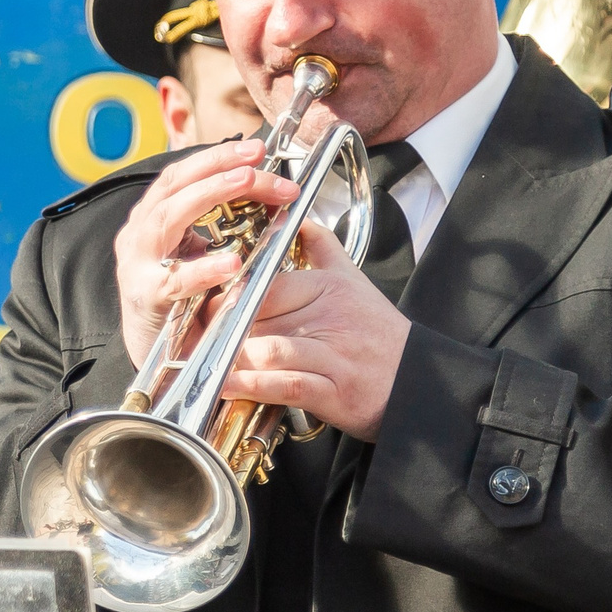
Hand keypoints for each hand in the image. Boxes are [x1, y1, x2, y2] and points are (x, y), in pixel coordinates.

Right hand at [114, 141, 298, 366]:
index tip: (256, 149)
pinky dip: (203, 268)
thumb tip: (268, 190)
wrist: (162, 362)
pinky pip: (173, 280)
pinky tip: (231, 262)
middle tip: (258, 162)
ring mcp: (137, 265)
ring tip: (246, 184)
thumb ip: (221, 225)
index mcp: (154, 219)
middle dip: (219, 167)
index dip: (217, 157)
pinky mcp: (145, 298)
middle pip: (176, 186)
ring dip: (210, 195)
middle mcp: (140, 235)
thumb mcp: (202, 254)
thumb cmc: (187, 304)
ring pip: (167, 217)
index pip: (184, 174)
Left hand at [218, 222, 411, 441]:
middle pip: (260, 316)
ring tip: (203, 362)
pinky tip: (227, 386)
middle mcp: (330, 317)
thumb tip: (299, 220)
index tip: (206, 306)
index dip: (231, 296)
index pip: (267, 284)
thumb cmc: (380, 336)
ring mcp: (332, 355)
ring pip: (269, 348)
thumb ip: (324, 249)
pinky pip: (285, 385)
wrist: (420, 383)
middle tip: (191, 336)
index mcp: (329, 287)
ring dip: (231, 357)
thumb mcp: (355, 282)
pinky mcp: (334, 392)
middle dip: (220, 328)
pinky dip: (252, 386)